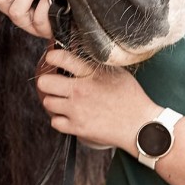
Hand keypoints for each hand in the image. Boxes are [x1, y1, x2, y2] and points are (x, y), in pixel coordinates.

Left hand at [36, 48, 158, 153]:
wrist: (139, 125)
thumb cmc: (131, 97)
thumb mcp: (117, 72)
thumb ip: (96, 66)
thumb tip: (79, 58)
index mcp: (92, 74)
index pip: (63, 58)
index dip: (53, 56)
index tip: (51, 58)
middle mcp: (81, 90)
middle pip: (45, 83)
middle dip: (47, 81)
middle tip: (54, 83)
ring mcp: (77, 110)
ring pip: (47, 103)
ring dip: (54, 101)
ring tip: (64, 101)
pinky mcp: (77, 128)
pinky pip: (55, 122)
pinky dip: (60, 119)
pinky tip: (70, 115)